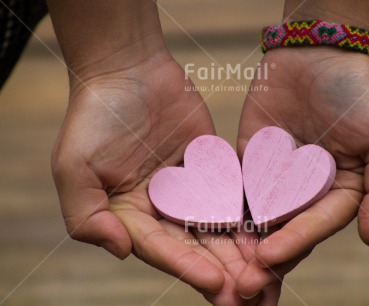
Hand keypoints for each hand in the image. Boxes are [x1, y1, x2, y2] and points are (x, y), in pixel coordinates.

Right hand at [50, 49, 269, 303]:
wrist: (128, 69)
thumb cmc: (96, 116)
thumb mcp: (74, 167)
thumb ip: (87, 215)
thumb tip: (120, 251)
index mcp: (129, 215)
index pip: (161, 248)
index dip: (187, 267)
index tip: (216, 284)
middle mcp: (161, 208)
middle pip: (195, 246)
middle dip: (222, 273)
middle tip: (251, 298)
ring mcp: (189, 188)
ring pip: (218, 226)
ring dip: (241, 253)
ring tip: (269, 277)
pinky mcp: (212, 167)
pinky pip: (233, 193)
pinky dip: (250, 215)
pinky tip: (272, 234)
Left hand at [235, 47, 368, 296]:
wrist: (320, 51)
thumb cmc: (361, 93)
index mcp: (339, 192)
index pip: (315, 225)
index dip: (293, 243)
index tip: (267, 261)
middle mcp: (306, 191)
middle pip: (283, 230)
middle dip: (263, 259)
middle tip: (239, 287)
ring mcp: (275, 176)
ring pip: (255, 215)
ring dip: (238, 244)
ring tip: (218, 270)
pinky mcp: (249, 158)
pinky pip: (234, 183)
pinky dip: (220, 205)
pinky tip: (203, 227)